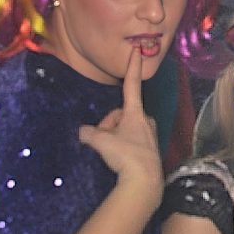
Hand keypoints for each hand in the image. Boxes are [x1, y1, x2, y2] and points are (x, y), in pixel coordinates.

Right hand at [78, 47, 162, 204]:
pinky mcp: (149, 148)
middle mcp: (145, 120)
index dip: (132, 68)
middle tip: (103, 141)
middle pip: (120, 115)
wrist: (144, 181)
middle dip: (108, 125)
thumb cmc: (125, 155)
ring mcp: (149, 134)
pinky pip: (130, 141)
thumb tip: (83, 131)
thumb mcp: (101, 141)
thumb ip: (89, 133)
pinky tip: (118, 159)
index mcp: (136, 112)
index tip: (137, 51)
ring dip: (114, 137)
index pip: (132, 85)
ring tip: (110, 153)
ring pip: (124, 129)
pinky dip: (121, 146)